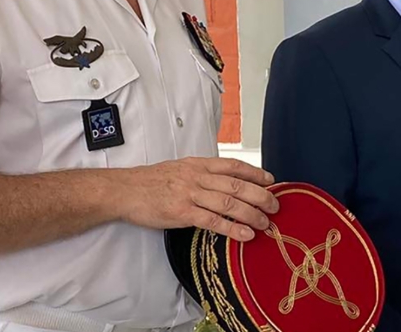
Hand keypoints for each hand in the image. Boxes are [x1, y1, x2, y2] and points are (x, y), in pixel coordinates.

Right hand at [120, 157, 277, 240]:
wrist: (124, 190)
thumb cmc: (150, 181)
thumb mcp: (178, 169)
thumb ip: (201, 174)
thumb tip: (223, 184)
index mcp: (197, 164)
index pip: (233, 166)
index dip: (255, 173)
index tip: (271, 181)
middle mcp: (196, 177)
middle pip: (237, 185)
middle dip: (261, 196)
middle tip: (276, 206)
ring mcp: (189, 194)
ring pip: (229, 203)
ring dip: (252, 214)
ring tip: (266, 224)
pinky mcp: (181, 212)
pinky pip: (213, 221)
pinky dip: (232, 229)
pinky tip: (245, 235)